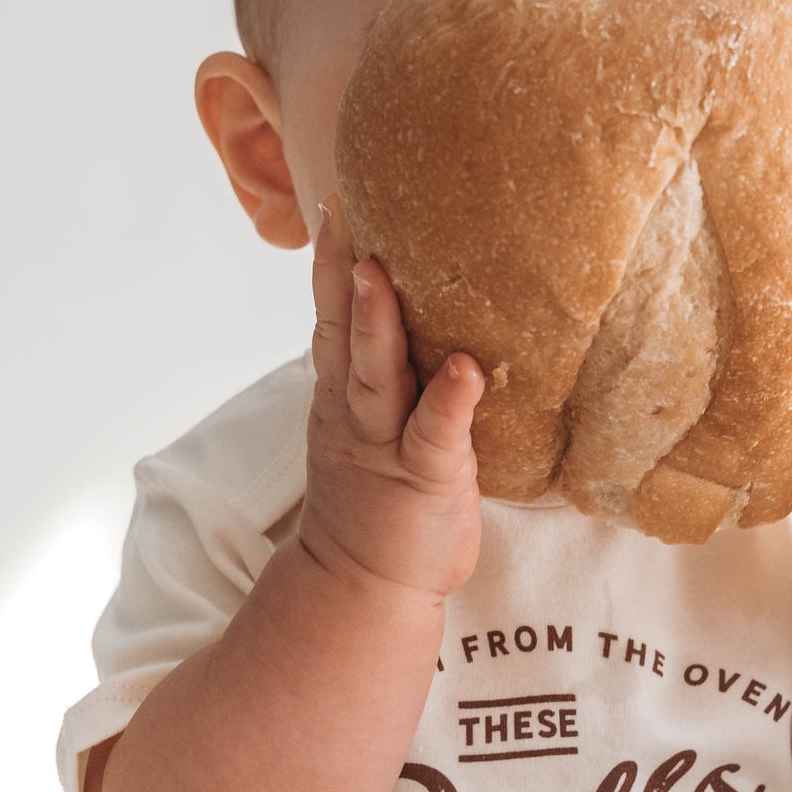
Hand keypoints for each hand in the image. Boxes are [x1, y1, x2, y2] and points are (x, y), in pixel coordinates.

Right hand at [297, 199, 484, 600]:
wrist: (363, 588)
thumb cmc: (383, 505)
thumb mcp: (379, 431)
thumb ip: (395, 380)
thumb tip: (432, 320)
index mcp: (346, 395)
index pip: (334, 318)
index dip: (330, 263)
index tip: (332, 202)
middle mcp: (357, 411)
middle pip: (343, 331)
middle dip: (339, 272)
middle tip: (341, 212)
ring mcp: (385, 445)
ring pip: (375, 374)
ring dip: (377, 324)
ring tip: (379, 273)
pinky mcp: (424, 479)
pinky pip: (435, 435)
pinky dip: (448, 401)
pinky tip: (462, 368)